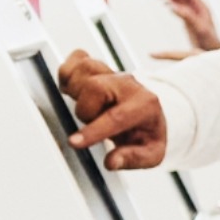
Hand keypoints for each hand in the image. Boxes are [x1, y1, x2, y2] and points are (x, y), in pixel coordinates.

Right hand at [52, 51, 168, 166]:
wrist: (148, 112)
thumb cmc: (147, 134)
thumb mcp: (151, 154)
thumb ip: (133, 159)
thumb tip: (111, 162)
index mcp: (146, 105)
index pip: (116, 117)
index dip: (93, 131)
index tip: (74, 143)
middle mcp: (128, 83)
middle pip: (94, 87)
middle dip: (84, 111)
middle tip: (92, 122)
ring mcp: (112, 72)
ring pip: (84, 69)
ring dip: (75, 90)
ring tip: (85, 106)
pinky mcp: (99, 66)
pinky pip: (77, 58)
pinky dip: (68, 72)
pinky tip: (73, 89)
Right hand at [155, 0, 219, 57]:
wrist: (214, 52)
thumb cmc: (209, 42)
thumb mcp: (198, 28)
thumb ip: (186, 15)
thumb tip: (170, 4)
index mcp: (201, 6)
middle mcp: (196, 6)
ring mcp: (192, 12)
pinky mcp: (187, 18)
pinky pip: (176, 5)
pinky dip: (167, 1)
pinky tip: (160, 2)